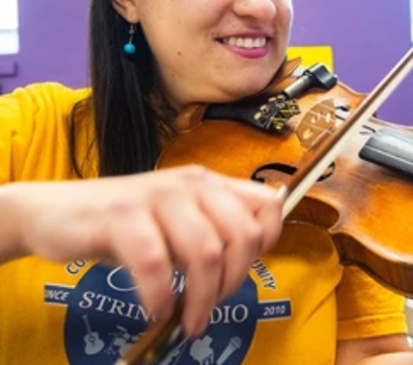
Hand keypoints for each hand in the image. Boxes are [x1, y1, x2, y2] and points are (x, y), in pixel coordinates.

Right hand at [9, 164, 283, 335]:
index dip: (268, 240)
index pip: (266, 202)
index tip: (245, 268)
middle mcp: (190, 183)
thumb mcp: (177, 223)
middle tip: (212, 305)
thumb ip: (211, 233)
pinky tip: (156, 310)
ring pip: (206, 252)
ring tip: (190, 320)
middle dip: (235, 281)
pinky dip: (161, 296)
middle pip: (243, 235)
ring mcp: (156, 196)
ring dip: (202, 298)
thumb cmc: (124, 226)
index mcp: (210, 183)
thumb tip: (244, 265)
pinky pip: (156, 263)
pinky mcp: (121, 216)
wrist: (52, 213)